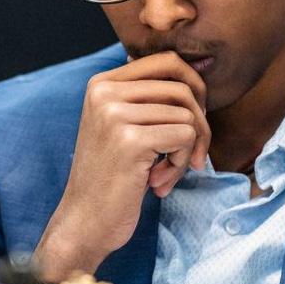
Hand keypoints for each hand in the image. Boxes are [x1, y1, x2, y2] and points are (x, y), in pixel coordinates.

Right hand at [35, 51, 209, 278]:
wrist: (84, 222)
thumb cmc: (111, 177)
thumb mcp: (121, 125)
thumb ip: (147, 97)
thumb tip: (193, 68)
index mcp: (101, 83)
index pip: (168, 61)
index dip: (194, 87)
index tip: (193, 119)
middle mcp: (105, 92)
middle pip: (183, 87)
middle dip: (200, 122)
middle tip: (190, 152)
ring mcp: (115, 114)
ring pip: (188, 115)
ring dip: (186, 151)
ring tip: (164, 173)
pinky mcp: (130, 140)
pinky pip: (185, 137)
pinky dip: (181, 163)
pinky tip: (158, 181)